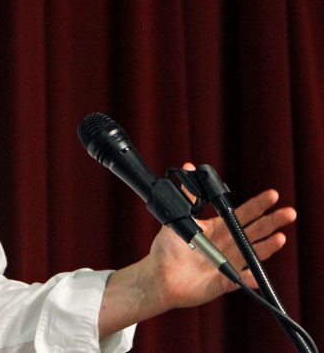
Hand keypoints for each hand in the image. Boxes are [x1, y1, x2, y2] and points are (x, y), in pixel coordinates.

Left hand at [147, 184, 296, 310]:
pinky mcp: (224, 281)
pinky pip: (239, 280)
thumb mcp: (178, 217)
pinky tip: (257, 276)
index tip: (272, 195)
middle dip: (271, 221)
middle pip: (253, 231)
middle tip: (289, 212)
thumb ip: (187, 196)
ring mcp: (228, 263)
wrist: (159, 275)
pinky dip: (249, 279)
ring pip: (252, 254)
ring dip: (267, 247)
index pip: (243, 214)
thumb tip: (189, 168)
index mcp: (218, 229)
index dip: (258, 205)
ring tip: (280, 237)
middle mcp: (227, 245)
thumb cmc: (168, 248)